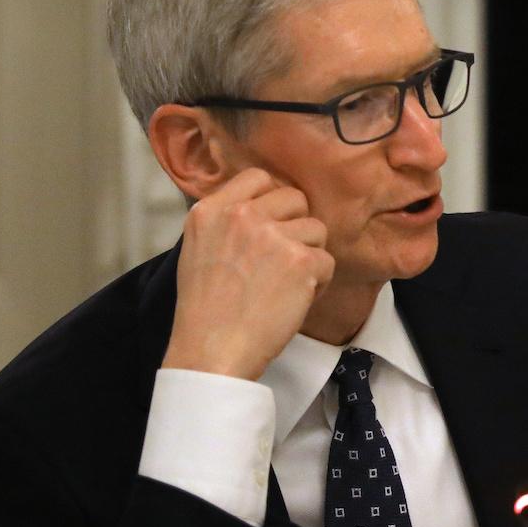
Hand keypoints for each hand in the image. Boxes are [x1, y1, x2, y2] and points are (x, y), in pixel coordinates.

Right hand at [162, 169, 332, 380]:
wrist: (212, 348)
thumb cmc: (207, 308)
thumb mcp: (199, 249)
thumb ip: (228, 222)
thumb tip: (265, 206)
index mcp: (210, 210)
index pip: (258, 177)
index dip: (273, 201)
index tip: (272, 225)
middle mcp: (241, 215)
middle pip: (295, 198)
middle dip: (296, 227)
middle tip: (282, 260)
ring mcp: (272, 236)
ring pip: (317, 229)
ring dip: (309, 256)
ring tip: (285, 283)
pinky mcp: (301, 260)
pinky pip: (328, 260)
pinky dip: (319, 283)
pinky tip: (294, 299)